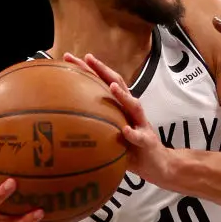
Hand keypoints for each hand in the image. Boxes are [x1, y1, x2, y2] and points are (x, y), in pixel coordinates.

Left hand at [63, 53, 175, 187]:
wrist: (158, 163)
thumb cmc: (130, 147)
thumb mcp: (110, 132)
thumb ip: (94, 124)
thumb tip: (62, 122)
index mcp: (120, 106)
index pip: (103, 82)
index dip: (88, 69)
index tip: (69, 57)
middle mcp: (131, 110)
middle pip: (118, 84)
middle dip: (102, 70)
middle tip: (86, 58)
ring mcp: (141, 124)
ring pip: (133, 105)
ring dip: (122, 96)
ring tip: (112, 86)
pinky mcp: (147, 140)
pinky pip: (139, 136)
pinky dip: (132, 133)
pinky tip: (125, 130)